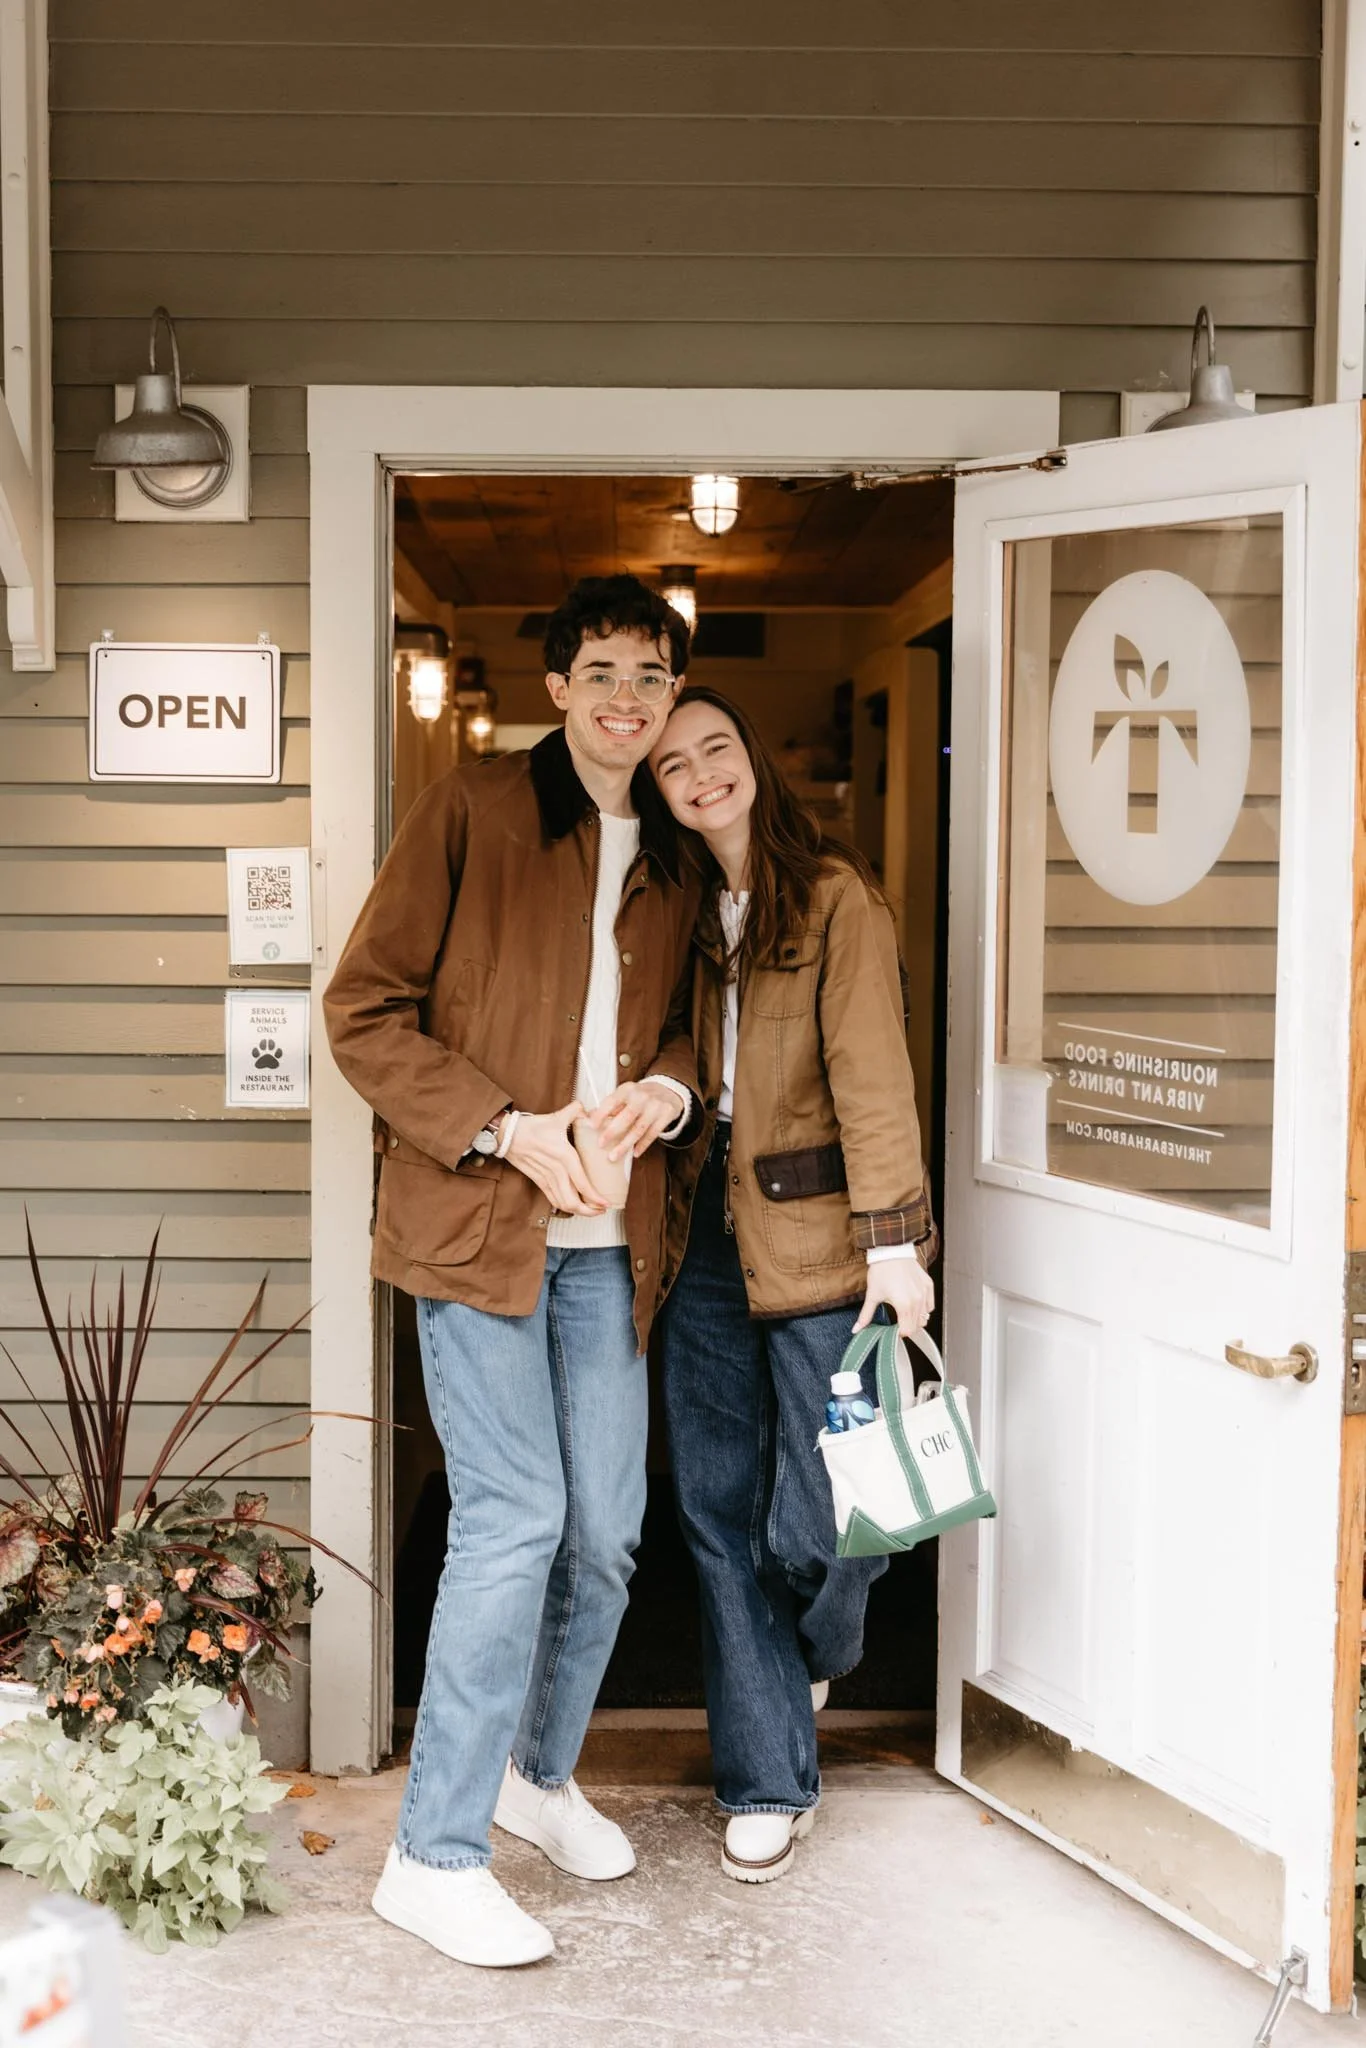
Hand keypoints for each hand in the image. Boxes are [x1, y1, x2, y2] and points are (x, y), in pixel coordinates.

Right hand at [504, 1101, 605, 1216]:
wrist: (508, 1135)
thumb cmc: (531, 1127)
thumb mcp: (556, 1117)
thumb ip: (575, 1111)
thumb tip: (587, 1109)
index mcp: (565, 1157)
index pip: (582, 1183)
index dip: (595, 1197)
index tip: (605, 1203)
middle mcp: (557, 1171)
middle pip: (574, 1200)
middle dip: (589, 1210)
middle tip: (601, 1210)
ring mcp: (546, 1178)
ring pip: (563, 1203)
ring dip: (578, 1211)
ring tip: (590, 1210)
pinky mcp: (538, 1181)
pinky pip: (552, 1199)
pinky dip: (563, 1206)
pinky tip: (572, 1207)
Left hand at [590, 1081, 683, 1160]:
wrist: (668, 1092)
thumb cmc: (641, 1096)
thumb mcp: (626, 1095)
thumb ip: (611, 1107)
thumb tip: (590, 1118)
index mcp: (628, 1089)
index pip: (612, 1101)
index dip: (601, 1114)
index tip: (592, 1125)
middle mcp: (642, 1096)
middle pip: (626, 1117)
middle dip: (612, 1132)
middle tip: (601, 1144)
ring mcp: (656, 1106)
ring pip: (639, 1129)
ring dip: (625, 1145)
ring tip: (614, 1156)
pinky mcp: (666, 1115)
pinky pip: (652, 1134)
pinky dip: (642, 1145)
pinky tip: (634, 1153)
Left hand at [853, 1255, 934, 1337]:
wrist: (891, 1250)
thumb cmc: (882, 1271)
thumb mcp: (872, 1295)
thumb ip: (866, 1316)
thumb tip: (856, 1329)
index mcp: (904, 1305)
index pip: (907, 1330)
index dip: (899, 1333)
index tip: (893, 1330)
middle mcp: (917, 1300)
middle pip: (917, 1326)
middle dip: (906, 1327)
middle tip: (897, 1320)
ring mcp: (924, 1293)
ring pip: (924, 1317)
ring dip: (915, 1319)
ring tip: (903, 1311)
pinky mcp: (928, 1285)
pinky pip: (929, 1305)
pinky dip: (923, 1308)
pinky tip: (912, 1302)